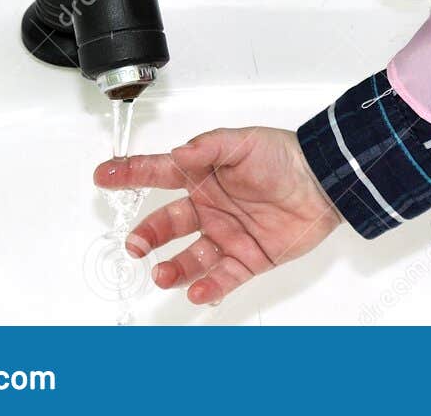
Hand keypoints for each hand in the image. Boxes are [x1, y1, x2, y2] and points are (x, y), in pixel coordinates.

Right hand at [93, 127, 341, 305]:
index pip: (160, 173)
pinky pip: (222, 278)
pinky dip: (208, 287)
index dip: (131, 173)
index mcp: (204, 175)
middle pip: (168, 224)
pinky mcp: (247, 259)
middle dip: (148, 236)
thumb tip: (180, 151)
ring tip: (161, 273)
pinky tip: (198, 290)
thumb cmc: (286, 156)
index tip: (104, 175)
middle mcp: (210, 208)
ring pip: (189, 258)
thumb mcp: (246, 141)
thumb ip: (211, 145)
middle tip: (136, 245)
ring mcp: (227, 235)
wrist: (326, 182)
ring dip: (172, 268)